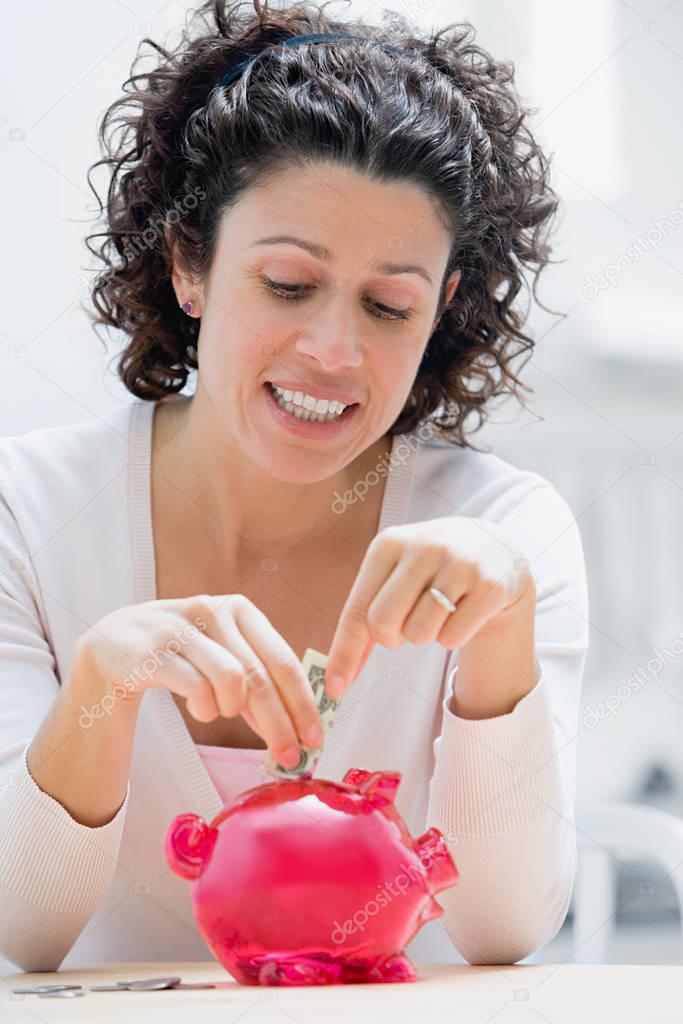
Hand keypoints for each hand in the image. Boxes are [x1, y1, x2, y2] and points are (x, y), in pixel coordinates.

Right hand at [77, 594, 323, 769]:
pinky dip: (205, 709)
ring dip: (232, 710)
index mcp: (240, 610)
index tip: (316, 736)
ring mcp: (180, 628)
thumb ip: (258, 678)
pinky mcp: (152, 651)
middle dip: (280, 723)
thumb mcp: (224, 652)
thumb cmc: (183, 653)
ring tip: (221, 711)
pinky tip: (199, 707)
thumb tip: (299, 725)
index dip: (303, 701)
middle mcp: (213, 611)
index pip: (283, 659)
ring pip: (231, 681)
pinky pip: (196, 690)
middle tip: (289, 756)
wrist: (116, 642)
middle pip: (260, 676)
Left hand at [325, 517, 533, 699]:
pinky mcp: (489, 584)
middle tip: (407, 625)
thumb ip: (365, 617)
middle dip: (391, 639)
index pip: (357, 609)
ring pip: (419, 635)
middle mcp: (423, 547)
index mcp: (389, 543)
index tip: (335, 689)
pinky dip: (454, 636)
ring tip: (441, 609)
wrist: (496, 548)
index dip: (343, 653)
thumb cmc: (434, 569)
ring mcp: (459, 564)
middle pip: (382, 624)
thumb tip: (336, 678)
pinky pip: (452, 638)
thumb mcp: (396, 574)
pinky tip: (465, 609)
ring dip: (426, 634)